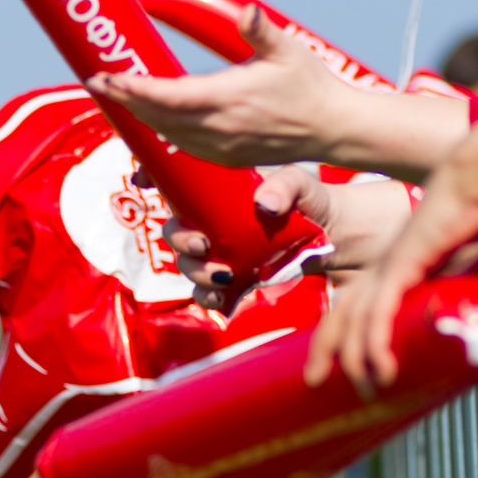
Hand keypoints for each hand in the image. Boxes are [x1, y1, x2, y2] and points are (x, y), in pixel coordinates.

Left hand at [92, 5, 471, 178]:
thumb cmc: (311, 85)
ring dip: (140, 117)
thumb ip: (260, 30)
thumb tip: (246, 11)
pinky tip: (150, 121)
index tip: (107, 78)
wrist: (333, 128)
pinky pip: (183, 147)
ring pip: (167, 134)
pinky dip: (161, 132)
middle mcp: (220, 129)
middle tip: (98, 83)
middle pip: (158, 117)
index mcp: (229, 99)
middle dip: (126, 101)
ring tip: (117, 98)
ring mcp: (222, 148)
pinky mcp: (227, 158)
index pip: (168, 96)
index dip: (133, 89)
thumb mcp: (288, 49)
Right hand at [165, 167, 413, 309]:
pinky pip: (210, 293)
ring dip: (195, 273)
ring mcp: (222, 252)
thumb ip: (286, 185)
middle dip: (180, 240)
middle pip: (177, 230)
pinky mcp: (236, 280)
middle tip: (201, 245)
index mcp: (221, 192)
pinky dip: (210, 298)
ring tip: (222, 276)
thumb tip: (264, 205)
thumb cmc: (314, 202)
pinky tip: (222, 299)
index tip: (141, 180)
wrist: (336, 238)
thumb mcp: (301, 184)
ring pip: (190, 265)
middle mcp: (214, 222)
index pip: (177, 185)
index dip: (149, 178)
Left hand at [304, 108, 477, 396]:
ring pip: (354, 318)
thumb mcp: (471, 261)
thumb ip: (466, 290)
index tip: (341, 360)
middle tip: (316, 380)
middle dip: (325, 348)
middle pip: (342, 310)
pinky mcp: (403, 264)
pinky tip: (380, 369)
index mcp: (398, 261)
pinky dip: (375, 344)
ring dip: (353, 359)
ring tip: (362, 390)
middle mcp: (386, 263)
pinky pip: (379, 313)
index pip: (357, 299)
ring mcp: (390, 263)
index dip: (344, 329)